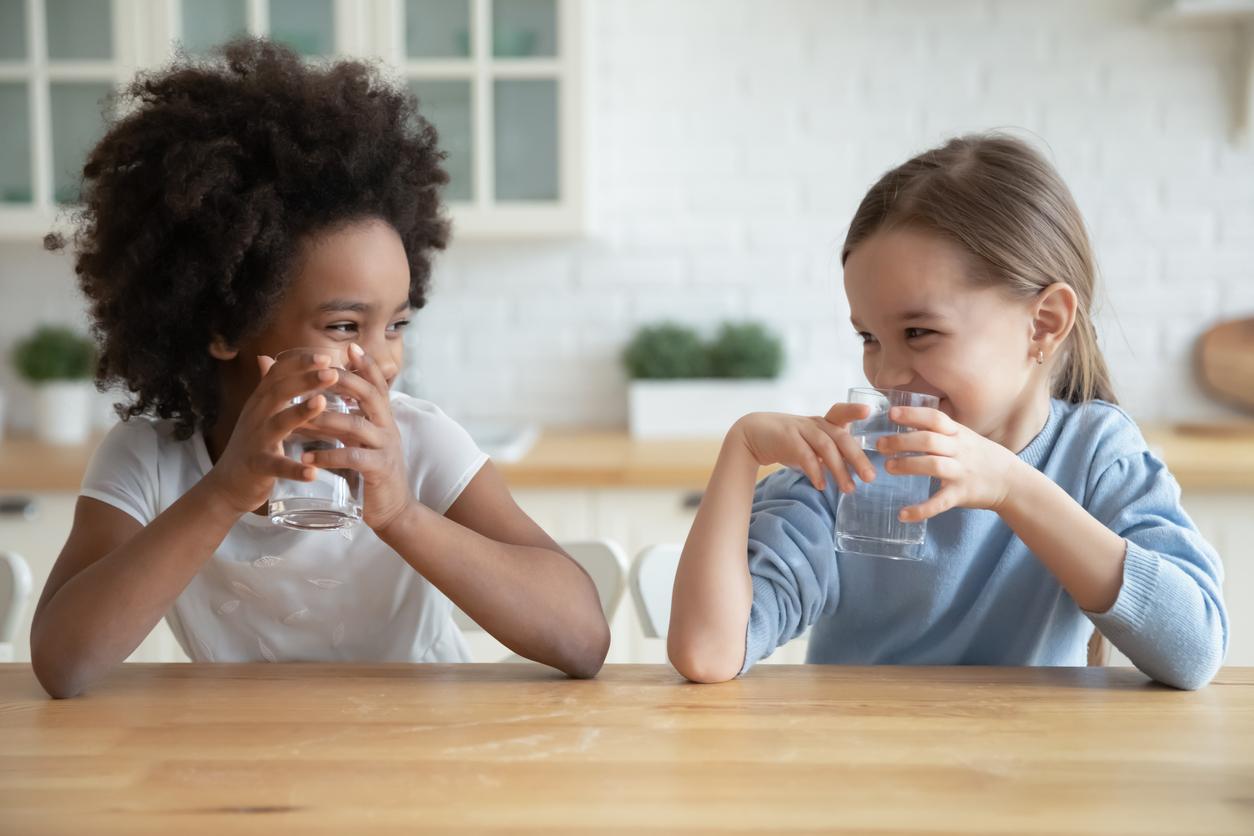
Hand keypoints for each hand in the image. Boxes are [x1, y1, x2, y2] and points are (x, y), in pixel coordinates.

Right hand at [203, 350, 334, 514]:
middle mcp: (256, 416)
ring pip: (278, 423)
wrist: (225, 484)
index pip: (278, 373)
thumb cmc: (250, 444)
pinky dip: (295, 469)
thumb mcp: (257, 412)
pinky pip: (277, 466)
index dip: (300, 362)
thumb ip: (266, 386)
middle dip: (305, 379)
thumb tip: (266, 357)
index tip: (326, 355)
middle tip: (332, 371)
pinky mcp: (258, 467)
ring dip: (300, 412)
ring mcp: (256, 441)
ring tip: (322, 402)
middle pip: (279, 391)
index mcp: (260, 402)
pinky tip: (313, 471)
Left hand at [299, 343, 412, 533]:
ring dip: (325, 420)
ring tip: (298, 419)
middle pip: (370, 395)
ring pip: (356, 425)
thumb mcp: (359, 440)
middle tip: (318, 373)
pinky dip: (327, 457)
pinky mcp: (379, 471)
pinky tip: (306, 458)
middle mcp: (387, 428)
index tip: (348, 346)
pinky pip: (352, 458)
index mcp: (382, 418)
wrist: (392, 510)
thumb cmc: (368, 472)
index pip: (377, 384)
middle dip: (344, 381)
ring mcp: (385, 449)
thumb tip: (317, 395)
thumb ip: (343, 417)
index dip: (365, 365)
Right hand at [733, 403, 875, 492]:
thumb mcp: (812, 443)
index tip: (868, 411)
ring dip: (839, 469)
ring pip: (826, 447)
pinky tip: (821, 485)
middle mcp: (815, 423)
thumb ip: (831, 453)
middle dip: (857, 458)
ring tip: (849, 489)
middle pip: (841, 437)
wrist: (753, 435)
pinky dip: (815, 471)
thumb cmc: (788, 441)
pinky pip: (805, 455)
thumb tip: (855, 472)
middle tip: (870, 478)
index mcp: (824, 423)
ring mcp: (800, 429)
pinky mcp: (787, 438)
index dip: (854, 410)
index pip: (841, 412)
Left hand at [876, 406, 1023, 522]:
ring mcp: (961, 473)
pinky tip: (903, 514)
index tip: (891, 413)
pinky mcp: (961, 495)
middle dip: (901, 441)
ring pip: (933, 466)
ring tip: (888, 467)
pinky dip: (921, 510)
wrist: (1011, 482)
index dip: (913, 414)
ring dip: (908, 465)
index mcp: (959, 434)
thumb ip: (940, 431)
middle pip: (929, 440)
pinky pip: (939, 503)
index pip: (935, 418)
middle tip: (880, 445)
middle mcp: (960, 450)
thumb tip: (907, 422)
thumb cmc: (981, 456)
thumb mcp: (964, 437)